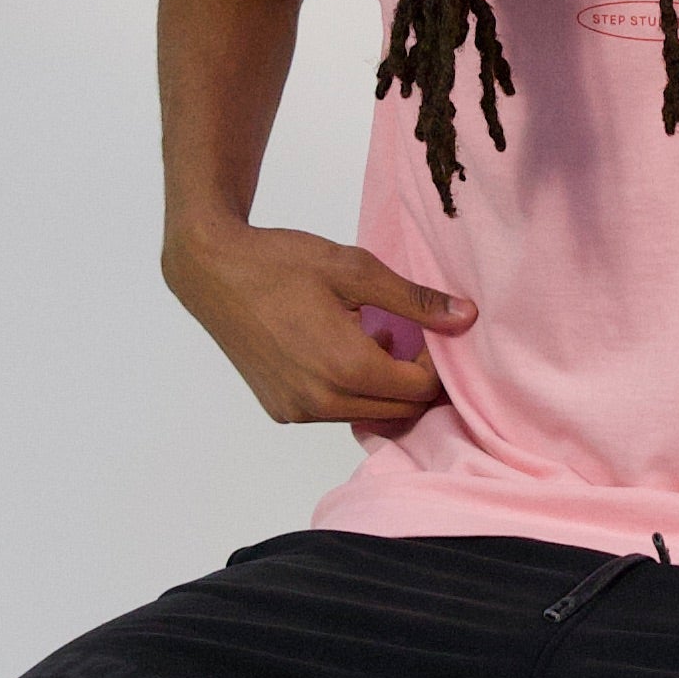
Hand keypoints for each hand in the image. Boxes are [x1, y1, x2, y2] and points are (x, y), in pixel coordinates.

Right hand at [167, 224, 474, 434]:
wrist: (212, 271)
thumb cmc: (281, 262)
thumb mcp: (355, 270)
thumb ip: (415, 300)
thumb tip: (467, 317)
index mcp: (346, 369)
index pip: (420, 389)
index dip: (434, 361)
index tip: (424, 329)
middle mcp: (321, 402)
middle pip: (399, 410)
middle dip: (412, 379)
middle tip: (405, 337)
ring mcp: (297, 412)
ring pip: (367, 414)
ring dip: (382, 387)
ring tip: (370, 340)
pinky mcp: (280, 411)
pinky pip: (333, 412)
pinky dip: (349, 391)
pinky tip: (339, 352)